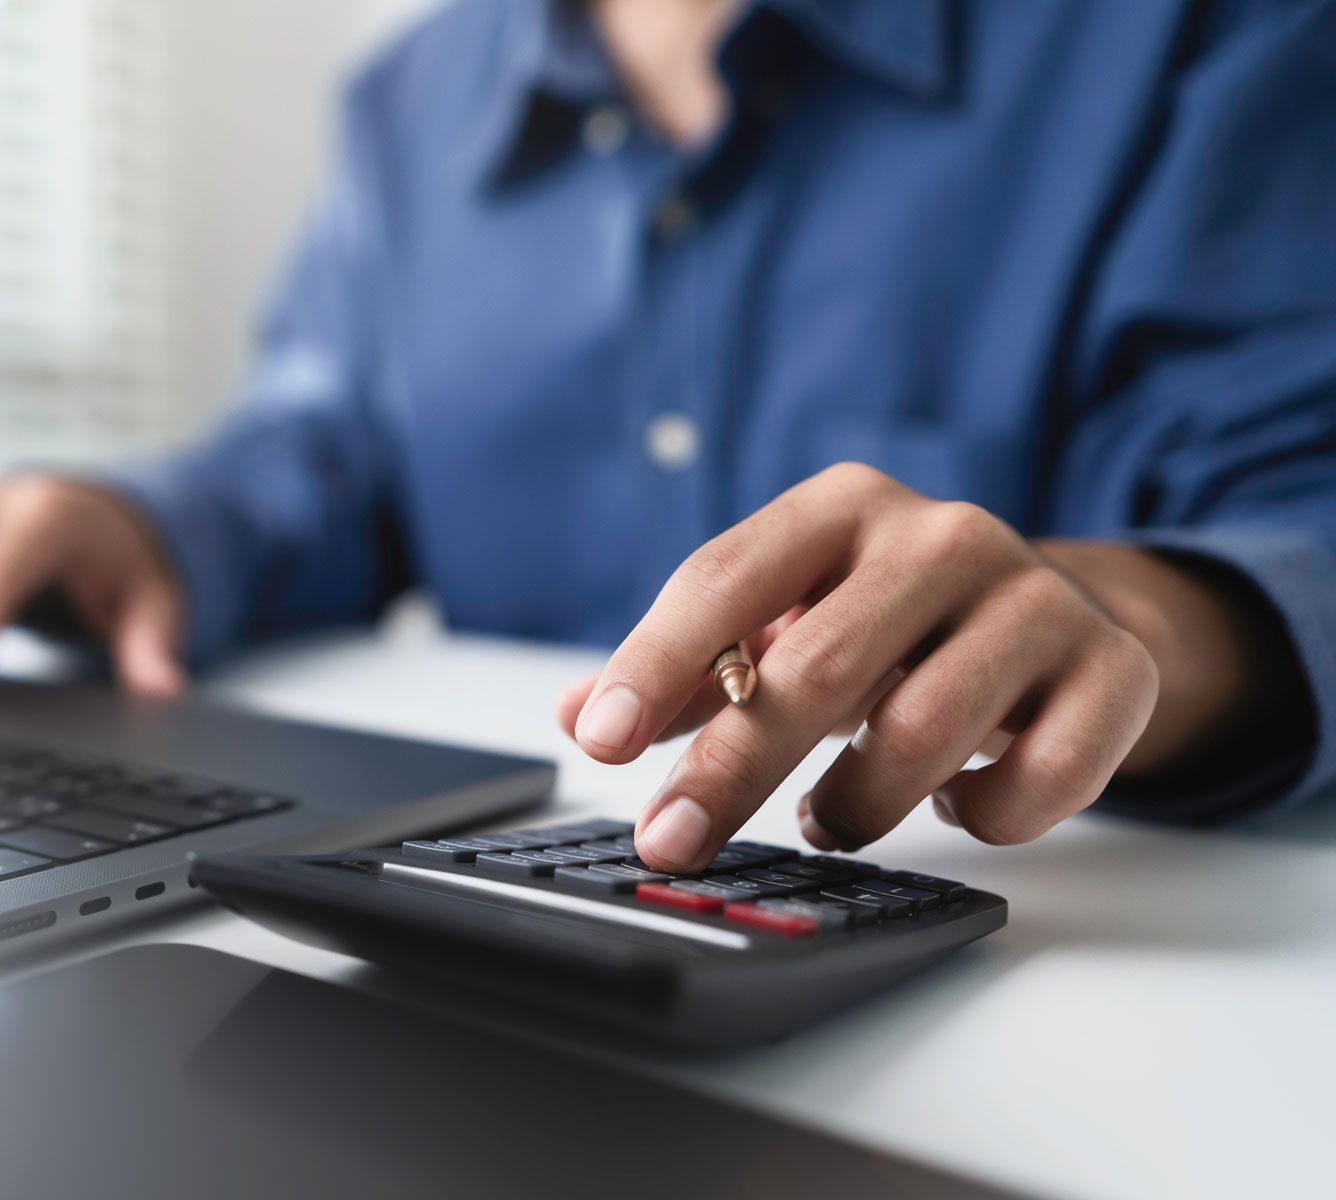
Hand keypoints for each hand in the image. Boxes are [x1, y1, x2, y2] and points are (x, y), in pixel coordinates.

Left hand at [555, 463, 1162, 871]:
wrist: (1050, 611)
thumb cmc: (882, 623)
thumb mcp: (783, 621)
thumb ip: (686, 668)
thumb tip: (575, 714)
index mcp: (840, 507)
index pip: (727, 578)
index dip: (656, 662)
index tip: (600, 741)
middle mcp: (944, 535)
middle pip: (818, 666)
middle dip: (731, 769)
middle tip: (671, 840)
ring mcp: (1038, 598)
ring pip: (925, 729)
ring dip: (854, 804)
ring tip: (824, 820)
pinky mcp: (1114, 670)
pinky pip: (1041, 776)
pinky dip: (982, 816)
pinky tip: (952, 806)